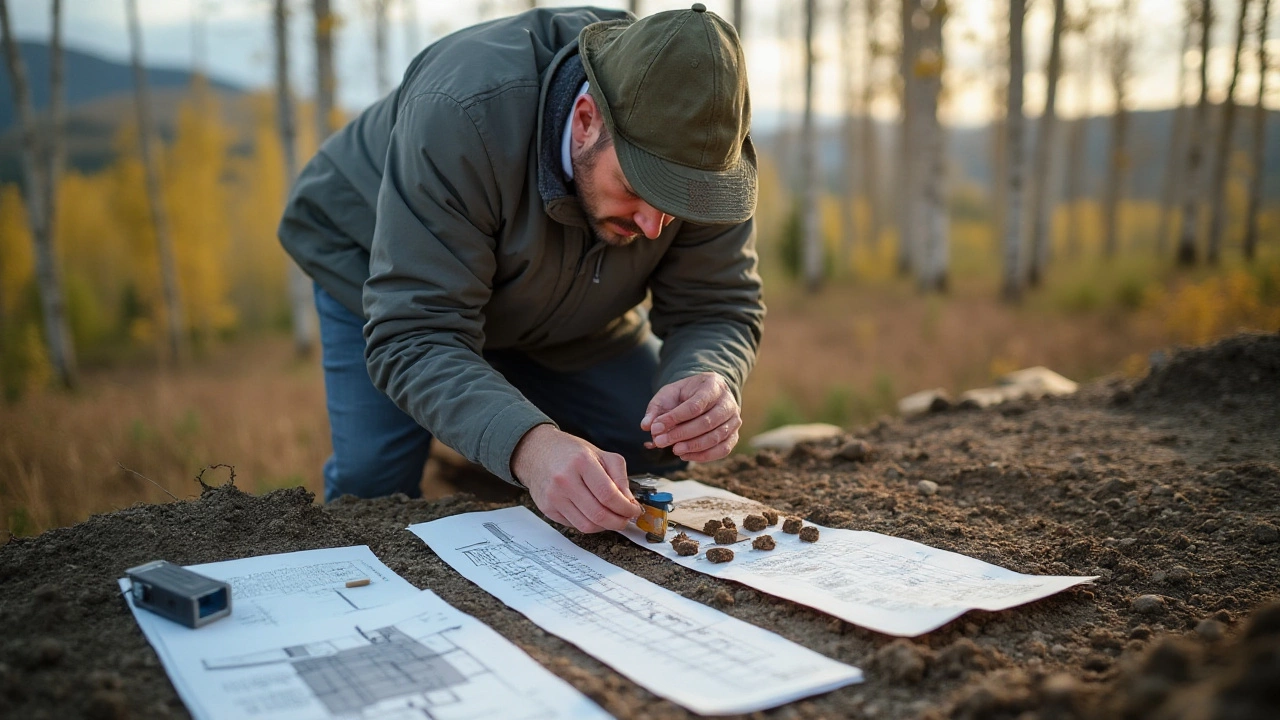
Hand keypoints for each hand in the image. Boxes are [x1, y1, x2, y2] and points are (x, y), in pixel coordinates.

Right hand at [511, 424, 640, 532]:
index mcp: (581, 462)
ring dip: (605, 527)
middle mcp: (564, 480)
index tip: (634, 510)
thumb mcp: (600, 454)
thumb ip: (619, 476)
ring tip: (612, 518)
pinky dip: (589, 523)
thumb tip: (629, 501)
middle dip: (619, 522)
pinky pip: (574, 525)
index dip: (626, 508)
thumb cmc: (570, 452)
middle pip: (598, 514)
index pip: (608, 495)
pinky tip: (594, 514)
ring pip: (586, 526)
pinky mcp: (547, 509)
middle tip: (626, 519)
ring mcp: (553, 496)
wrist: (536, 452)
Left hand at [642, 373, 741, 462]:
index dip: (675, 418)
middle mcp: (728, 402)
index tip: (656, 427)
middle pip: (707, 422)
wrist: (705, 394)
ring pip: (716, 437)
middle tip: (660, 442)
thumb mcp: (668, 394)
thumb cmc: (686, 394)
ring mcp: (734, 419)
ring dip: (692, 446)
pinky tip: (685, 455)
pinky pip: (722, 449)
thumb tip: (646, 426)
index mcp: (713, 385)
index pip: (696, 405)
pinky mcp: (734, 435)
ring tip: (673, 450)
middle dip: (681, 434)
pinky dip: (703, 456)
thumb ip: (656, 409)